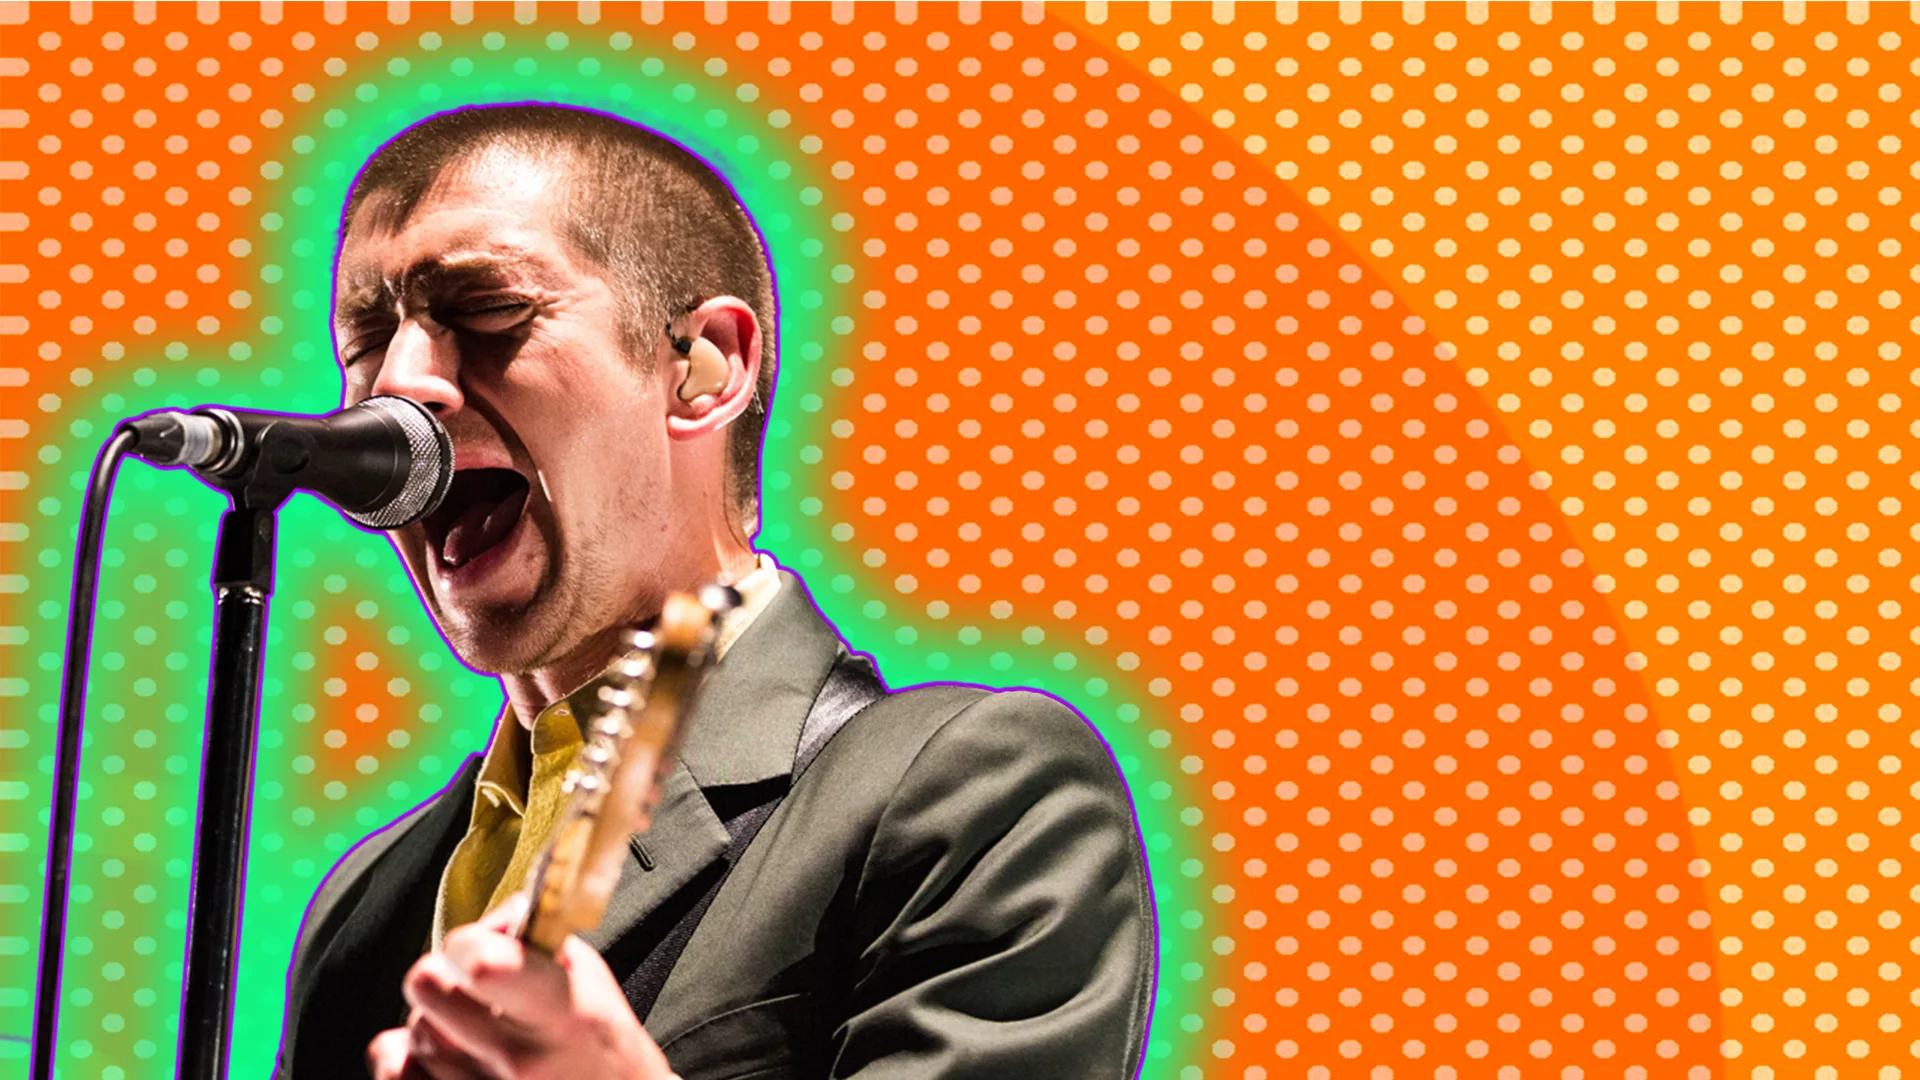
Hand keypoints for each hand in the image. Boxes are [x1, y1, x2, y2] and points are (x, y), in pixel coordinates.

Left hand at [367, 893, 677, 1079]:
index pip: (482, 962)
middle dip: (441, 973)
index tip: (476, 948)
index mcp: (562, 1012)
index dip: (468, 942)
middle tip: (463, 984)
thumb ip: (537, 939)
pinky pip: (396, 1074)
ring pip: (413, 1033)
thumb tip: (491, 919)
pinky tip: (432, 1055)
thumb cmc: (602, 1046)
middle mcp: (521, 1060)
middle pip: (428, 988)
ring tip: (466, 1028)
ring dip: (431, 1021)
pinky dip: (402, 1059)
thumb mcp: (589, 979)